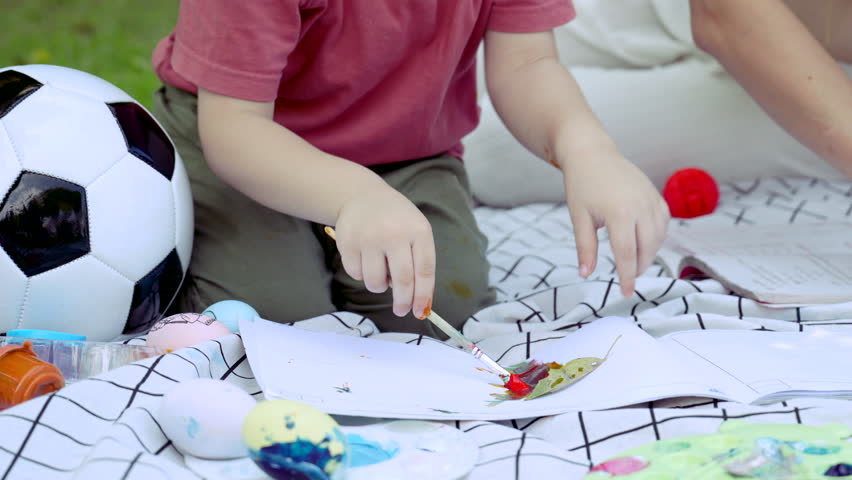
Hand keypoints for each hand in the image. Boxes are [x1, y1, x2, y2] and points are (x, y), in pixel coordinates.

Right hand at [333, 184, 435, 318]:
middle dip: (403, 302)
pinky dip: (362, 274)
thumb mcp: (415, 231)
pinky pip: (356, 274)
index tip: (420, 312)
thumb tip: (420, 302)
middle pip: (403, 280)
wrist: (362, 196)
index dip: (423, 296)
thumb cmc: (395, 220)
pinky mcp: (348, 242)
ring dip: (379, 286)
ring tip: (380, 272)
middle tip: (401, 310)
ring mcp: (369, 237)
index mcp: (418, 231)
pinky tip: (365, 259)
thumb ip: (420, 262)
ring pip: (376, 282)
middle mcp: (394, 233)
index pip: (424, 271)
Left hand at [561, 148, 669, 296]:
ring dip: (649, 254)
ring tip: (634, 262)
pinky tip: (644, 242)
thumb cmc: (582, 185)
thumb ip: (585, 248)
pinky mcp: (657, 197)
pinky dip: (656, 237)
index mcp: (620, 214)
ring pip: (659, 238)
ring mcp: (652, 200)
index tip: (626, 293)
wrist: (593, 154)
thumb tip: (586, 274)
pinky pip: (663, 224)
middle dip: (639, 267)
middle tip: (627, 277)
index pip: (627, 254)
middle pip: (647, 249)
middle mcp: (641, 207)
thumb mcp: (579, 218)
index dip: (627, 277)